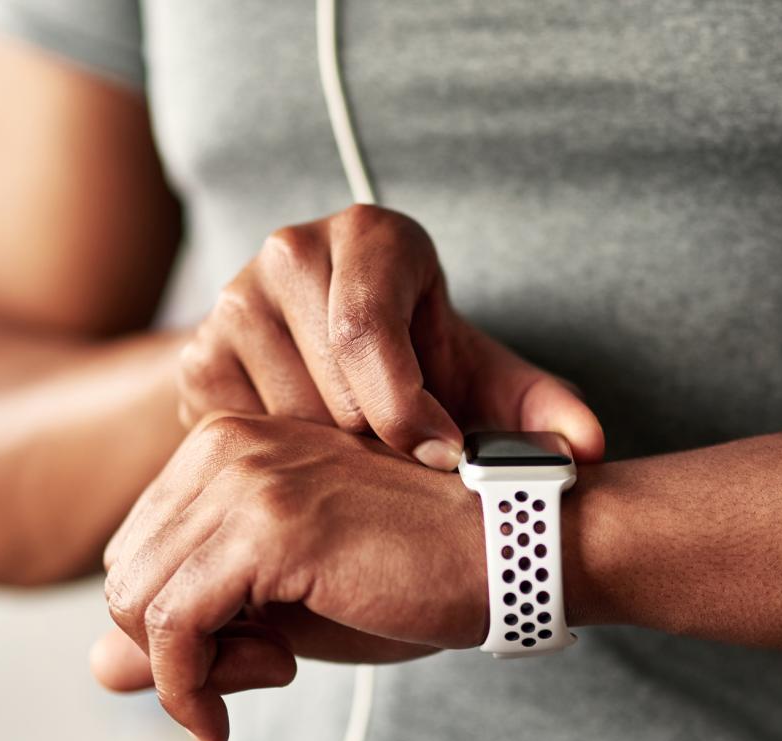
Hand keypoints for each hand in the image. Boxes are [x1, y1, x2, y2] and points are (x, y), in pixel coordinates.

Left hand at [98, 414, 485, 740]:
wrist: (514, 549)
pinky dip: (192, 685)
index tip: (253, 649)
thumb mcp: (289, 606)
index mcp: (229, 443)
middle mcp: (227, 445)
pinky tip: (261, 689)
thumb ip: (194, 628)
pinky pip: (175, 627)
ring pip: (137, 601)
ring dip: (190, 669)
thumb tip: (95, 669)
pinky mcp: (272, 527)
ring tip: (275, 668)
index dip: (178, 618)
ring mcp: (247, 479)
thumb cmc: (413, 574)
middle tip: (265, 662)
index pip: (139, 548)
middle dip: (176, 644)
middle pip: (127, 572)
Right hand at [176, 204, 604, 469]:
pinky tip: (313, 455)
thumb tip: (586, 449)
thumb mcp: (481, 378)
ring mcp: (230, 299)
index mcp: (372, 235)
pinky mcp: (195, 356)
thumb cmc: (419, 362)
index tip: (441, 455)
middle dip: (376, 446)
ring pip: (284, 424)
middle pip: (330, 389)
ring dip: (330, 461)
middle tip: (401, 457)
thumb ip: (538, 410)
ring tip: (358, 451)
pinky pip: (242, 440)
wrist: (331, 359)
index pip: (368, 334)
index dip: (407, 411)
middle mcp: (290, 249)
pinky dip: (284, 465)